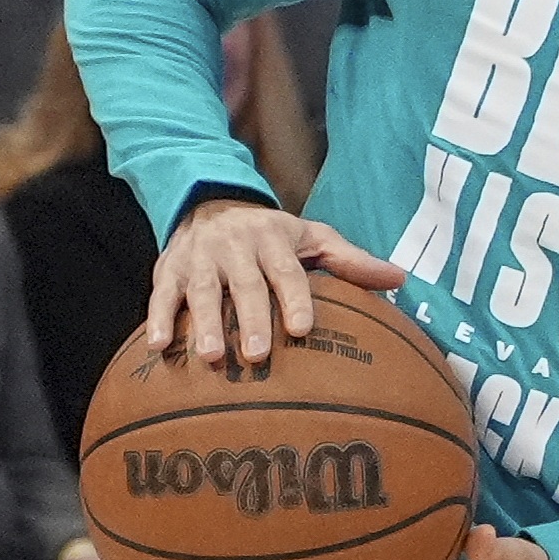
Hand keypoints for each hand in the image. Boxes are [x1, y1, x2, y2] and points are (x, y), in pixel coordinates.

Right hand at [149, 193, 402, 366]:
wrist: (208, 200)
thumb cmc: (271, 233)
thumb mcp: (312, 236)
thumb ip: (351, 261)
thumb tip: (400, 279)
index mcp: (273, 239)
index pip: (287, 271)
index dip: (295, 299)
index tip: (302, 330)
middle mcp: (234, 247)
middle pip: (244, 285)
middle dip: (250, 319)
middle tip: (256, 355)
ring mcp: (199, 258)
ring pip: (201, 292)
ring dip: (203, 325)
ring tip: (211, 358)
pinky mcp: (168, 269)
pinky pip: (161, 295)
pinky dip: (158, 319)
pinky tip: (159, 347)